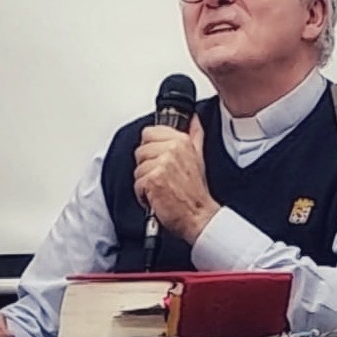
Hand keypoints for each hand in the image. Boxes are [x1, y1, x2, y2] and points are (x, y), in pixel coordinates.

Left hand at [134, 114, 219, 243]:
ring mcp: (163, 164)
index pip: (149, 133)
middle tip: (162, 178)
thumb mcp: (199, 157)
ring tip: (161, 188)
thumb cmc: (196, 192)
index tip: (159, 160)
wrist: (199, 216)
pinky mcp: (153, 180)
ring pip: (138, 168)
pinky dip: (143, 194)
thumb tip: (194, 120)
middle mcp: (172, 149)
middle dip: (147, 167)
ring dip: (145, 182)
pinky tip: (156, 197)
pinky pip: (137, 183)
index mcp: (181, 140)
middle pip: (140, 151)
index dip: (151, 149)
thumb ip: (195, 134)